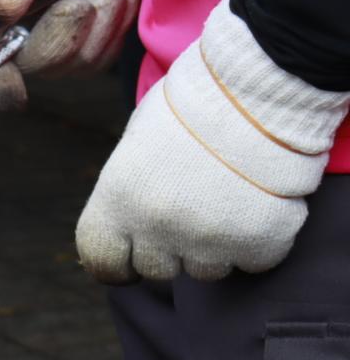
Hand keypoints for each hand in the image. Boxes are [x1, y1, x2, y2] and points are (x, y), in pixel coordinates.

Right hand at [0, 0, 158, 110]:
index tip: (13, 95)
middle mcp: (15, 14)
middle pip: (27, 63)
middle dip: (62, 37)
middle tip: (82, 1)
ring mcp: (54, 25)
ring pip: (68, 64)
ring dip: (97, 27)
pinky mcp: (91, 32)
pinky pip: (98, 58)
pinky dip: (115, 28)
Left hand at [76, 0, 349, 282]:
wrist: (257, 88)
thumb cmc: (192, 107)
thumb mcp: (136, 146)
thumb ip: (127, 194)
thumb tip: (127, 229)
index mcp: (115, 201)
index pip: (100, 260)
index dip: (117, 259)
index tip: (131, 254)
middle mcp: (154, 228)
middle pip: (156, 270)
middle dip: (171, 248)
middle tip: (193, 209)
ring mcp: (206, 240)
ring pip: (206, 270)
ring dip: (215, 245)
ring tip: (227, 198)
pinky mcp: (256, 243)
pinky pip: (252, 261)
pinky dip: (258, 240)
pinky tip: (259, 203)